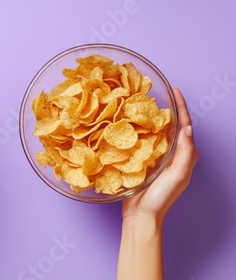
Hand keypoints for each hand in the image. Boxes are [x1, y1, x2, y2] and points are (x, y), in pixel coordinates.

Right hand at [122, 88, 198, 221]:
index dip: (181, 107)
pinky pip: (143, 141)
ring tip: (144, 104)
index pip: (184, 126)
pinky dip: (139, 130)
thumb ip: (184, 152)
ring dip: (153, 118)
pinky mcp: (142, 161)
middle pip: (172, 126)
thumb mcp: (178, 175)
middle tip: (159, 94)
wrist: (141, 215)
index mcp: (184, 156)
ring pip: (157, 132)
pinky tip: (130, 122)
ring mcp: (157, 157)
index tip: (175, 91)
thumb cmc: (161, 198)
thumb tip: (186, 128)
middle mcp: (172, 154)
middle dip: (168, 109)